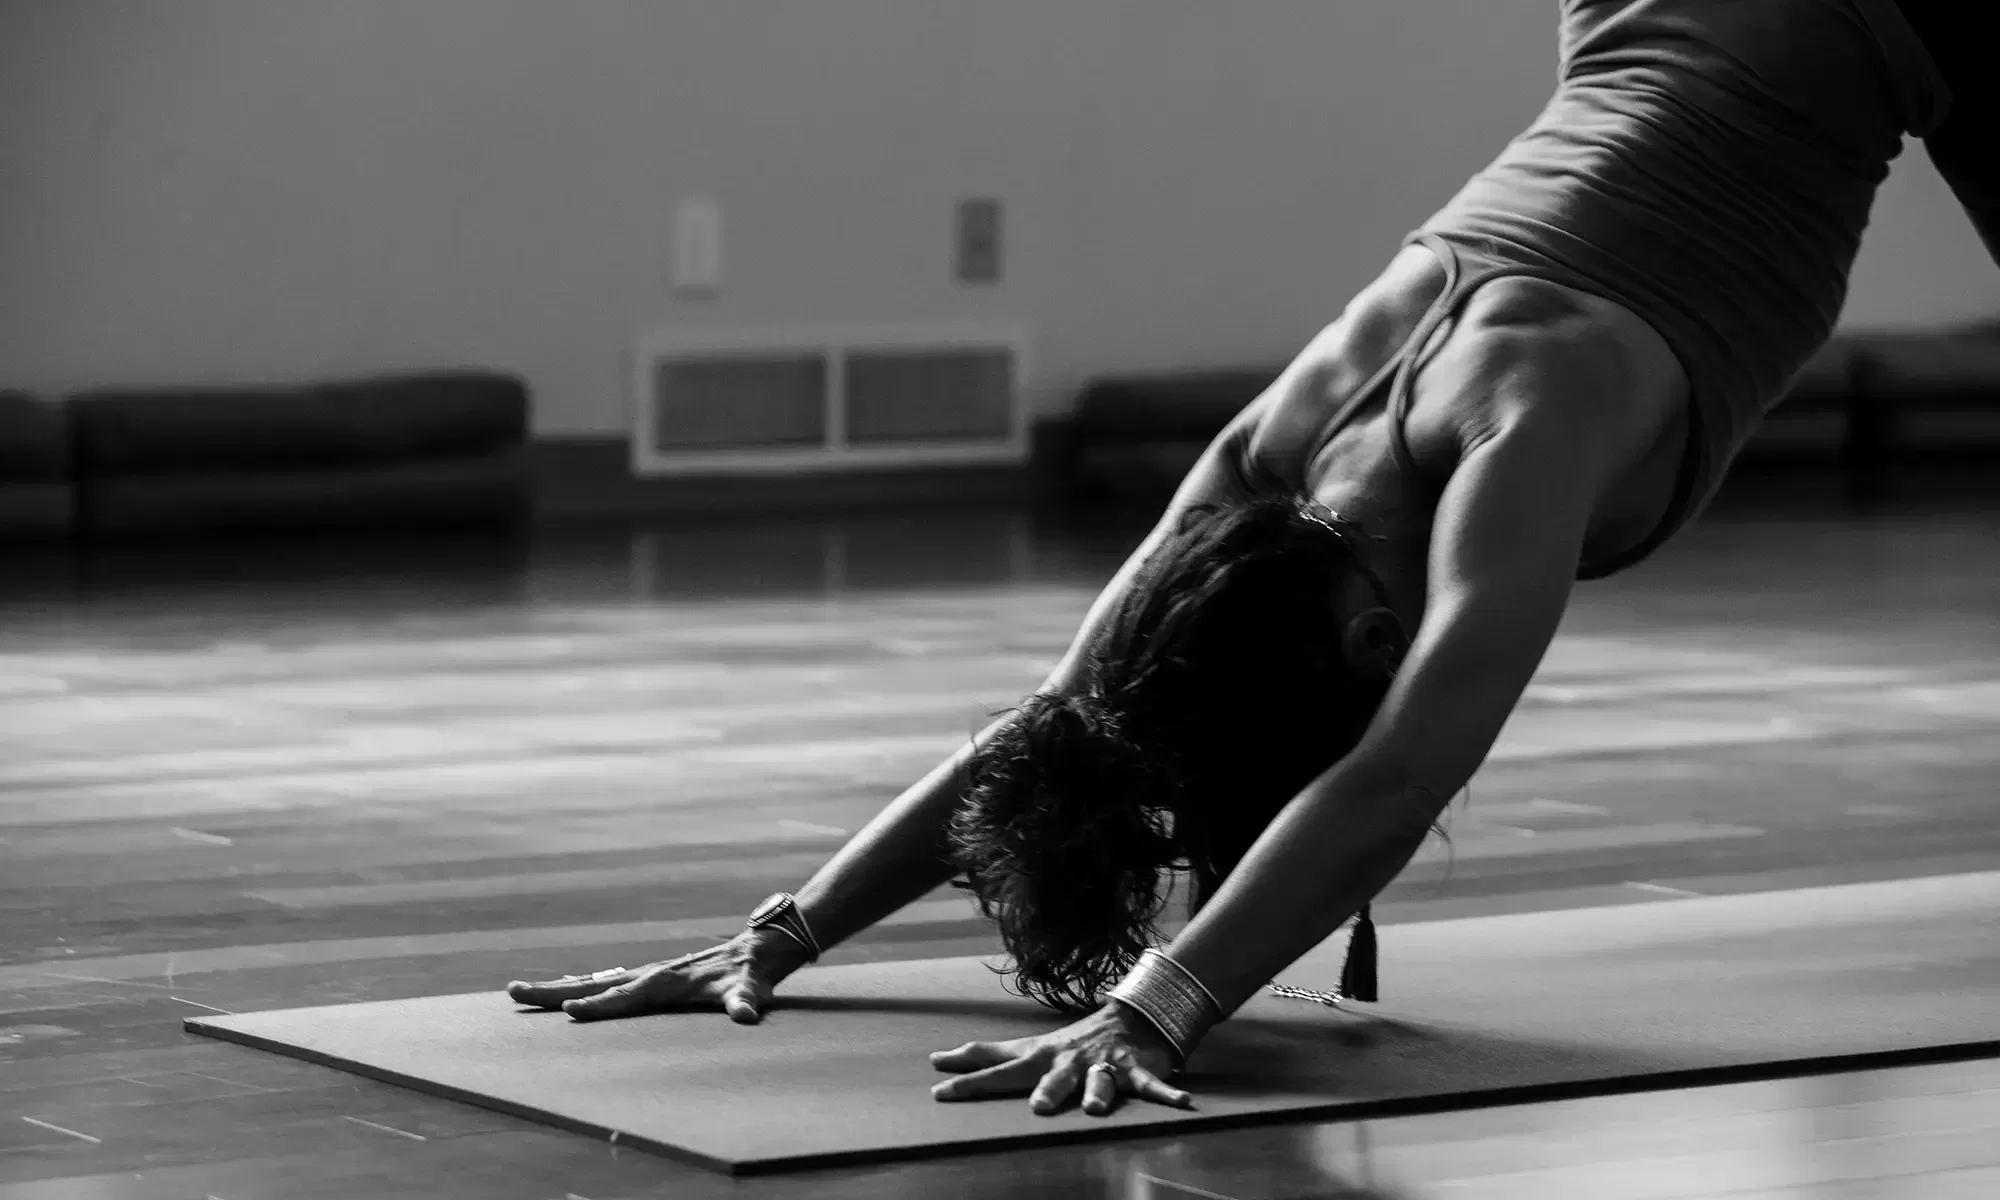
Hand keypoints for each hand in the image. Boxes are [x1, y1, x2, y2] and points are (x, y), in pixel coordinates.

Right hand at [506, 930, 802, 1023]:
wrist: (762, 947)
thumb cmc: (754, 974)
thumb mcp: (752, 990)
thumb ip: (746, 1002)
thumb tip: (746, 1014)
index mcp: (667, 982)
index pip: (625, 997)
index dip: (599, 1005)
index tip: (570, 1011)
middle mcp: (651, 975)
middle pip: (595, 984)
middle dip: (554, 991)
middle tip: (513, 991)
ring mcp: (649, 974)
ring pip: (596, 981)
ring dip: (559, 987)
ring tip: (522, 991)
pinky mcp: (653, 976)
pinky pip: (608, 982)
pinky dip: (581, 985)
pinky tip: (566, 990)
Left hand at [929, 1000, 1196, 1116]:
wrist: (1128, 1018)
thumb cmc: (1070, 1043)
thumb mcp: (1028, 1047)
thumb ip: (987, 1055)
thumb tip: (938, 1060)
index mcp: (1042, 1058)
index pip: (1000, 1070)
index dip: (972, 1082)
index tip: (940, 1093)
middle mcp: (1070, 1061)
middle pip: (1054, 1077)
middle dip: (1047, 1090)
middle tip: (1037, 1108)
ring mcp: (1104, 1065)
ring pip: (1101, 1080)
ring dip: (1099, 1091)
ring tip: (1095, 1107)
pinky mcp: (1136, 1070)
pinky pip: (1151, 1086)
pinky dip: (1168, 1094)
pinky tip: (1183, 1104)